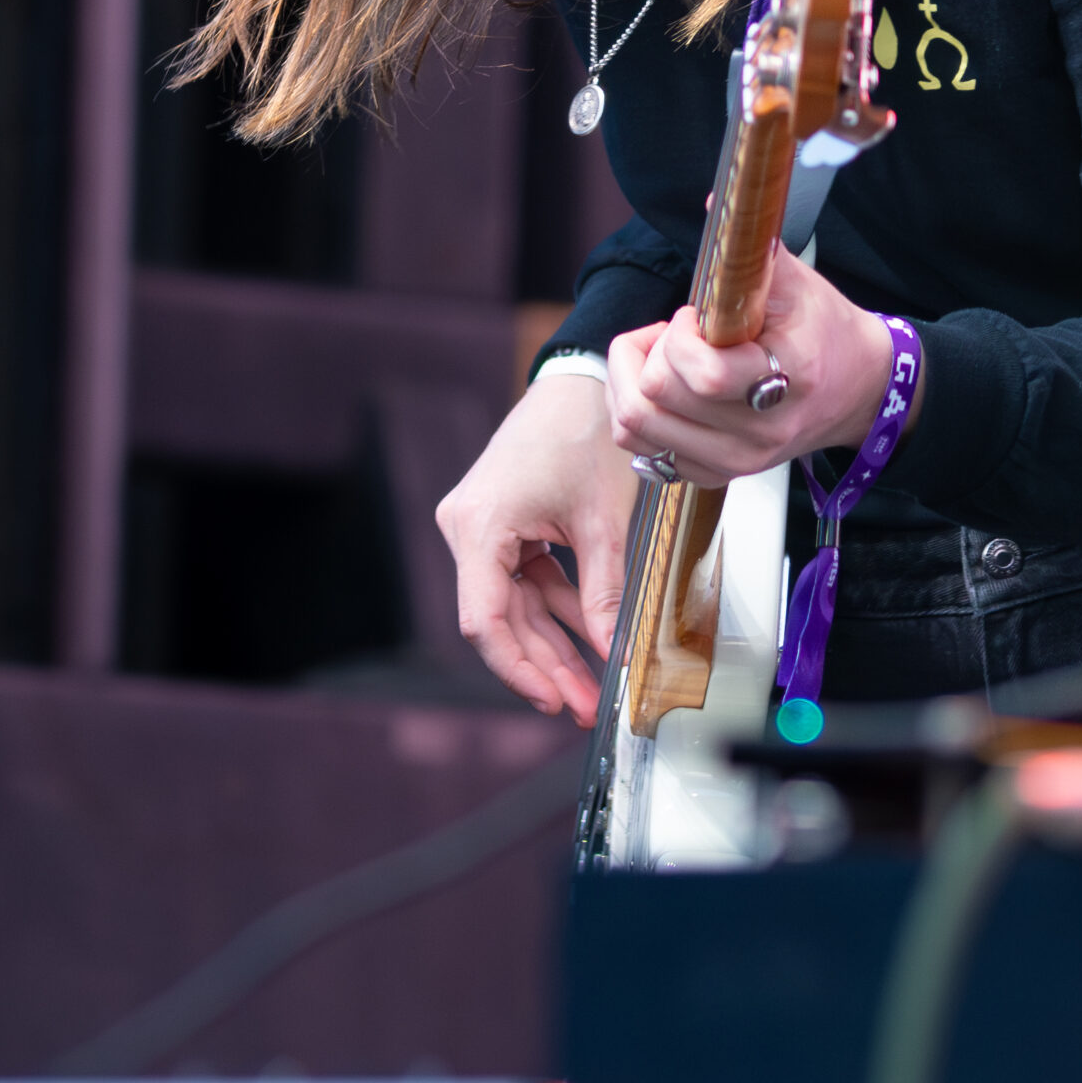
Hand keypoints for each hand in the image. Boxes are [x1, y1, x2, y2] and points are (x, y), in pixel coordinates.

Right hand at [435, 353, 655, 725]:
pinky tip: (585, 640)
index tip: (555, 699)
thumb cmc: (588, 430)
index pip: (486, 620)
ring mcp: (481, 526)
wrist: (583, 378)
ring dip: (552, 642)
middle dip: (544, 665)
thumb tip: (614, 655)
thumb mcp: (604, 520)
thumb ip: (605, 592)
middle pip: (501, 618)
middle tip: (583, 704)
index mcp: (480, 525)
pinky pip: (525, 578)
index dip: (519, 669)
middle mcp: (467, 527)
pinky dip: (555, 607)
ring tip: (589, 686)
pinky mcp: (502, 522)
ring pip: (515, 603)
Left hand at [602, 243, 902, 485]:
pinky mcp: (717, 475)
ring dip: (634, 382)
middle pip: (656, 400)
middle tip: (680, 332)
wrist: (860, 391)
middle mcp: (760, 433)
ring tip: (666, 358)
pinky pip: (643, 452)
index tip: (695, 315)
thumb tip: (713, 203)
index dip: (680, 336)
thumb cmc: (825, 332)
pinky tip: (667, 389)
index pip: (703, 375)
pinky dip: (639, 414)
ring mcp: (737, 461)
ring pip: (636, 428)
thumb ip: (752, 249)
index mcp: (788, 381)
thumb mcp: (799, 283)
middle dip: (652, 352)